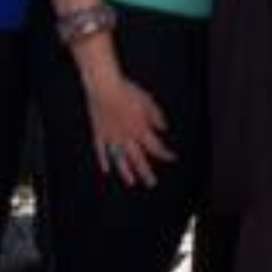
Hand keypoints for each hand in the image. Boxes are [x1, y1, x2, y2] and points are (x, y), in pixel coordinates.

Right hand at [83, 66, 174, 186]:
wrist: (105, 88)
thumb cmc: (128, 92)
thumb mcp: (149, 101)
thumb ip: (157, 116)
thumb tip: (163, 128)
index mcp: (141, 129)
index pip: (156, 147)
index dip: (165, 154)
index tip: (172, 158)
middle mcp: (127, 137)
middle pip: (138, 159)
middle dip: (146, 172)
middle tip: (151, 183)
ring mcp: (112, 137)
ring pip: (120, 159)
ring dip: (126, 172)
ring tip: (131, 182)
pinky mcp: (99, 134)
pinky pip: (101, 152)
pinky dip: (104, 161)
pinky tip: (107, 170)